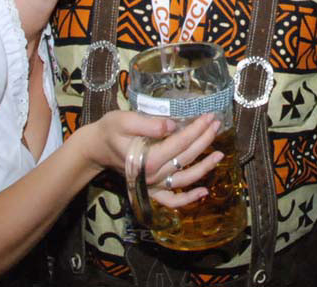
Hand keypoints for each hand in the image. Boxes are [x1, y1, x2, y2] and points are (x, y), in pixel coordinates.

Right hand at [86, 112, 222, 209]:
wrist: (95, 148)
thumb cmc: (109, 131)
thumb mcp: (124, 120)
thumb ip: (148, 124)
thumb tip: (172, 125)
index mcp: (147, 158)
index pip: (180, 142)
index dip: (197, 129)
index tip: (209, 116)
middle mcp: (153, 175)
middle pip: (186, 158)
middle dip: (204, 140)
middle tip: (217, 124)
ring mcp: (153, 185)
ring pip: (185, 179)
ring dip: (205, 168)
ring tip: (220, 154)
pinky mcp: (151, 189)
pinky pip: (171, 200)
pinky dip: (188, 199)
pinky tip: (203, 192)